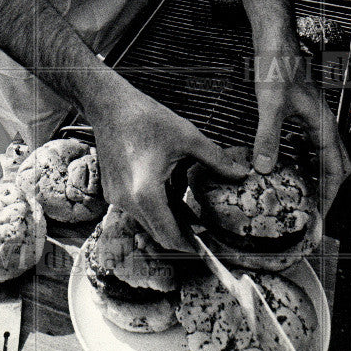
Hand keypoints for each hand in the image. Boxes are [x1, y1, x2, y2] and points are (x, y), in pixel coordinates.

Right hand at [85, 83, 250, 252]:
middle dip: (182, 231)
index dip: (191, 244)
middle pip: (159, 232)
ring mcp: (116, 197)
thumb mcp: (187, 137)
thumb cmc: (146, 118)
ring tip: (184, 196)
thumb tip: (242, 174)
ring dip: (167, 216)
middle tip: (203, 224)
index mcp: (147, 192)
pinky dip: (153, 204)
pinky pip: (136, 208)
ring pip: (147, 220)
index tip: (208, 243)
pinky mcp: (112, 190)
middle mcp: (128, 201)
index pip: (170, 236)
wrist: (109, 105)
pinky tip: (166, 183)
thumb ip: (216, 160)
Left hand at [253, 44, 350, 212]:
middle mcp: (322, 122)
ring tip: (298, 190)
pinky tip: (283, 157)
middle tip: (312, 209)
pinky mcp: (300, 108)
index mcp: (322, 125)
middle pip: (336, 164)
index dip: (329, 196)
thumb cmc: (278, 64)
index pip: (335, 170)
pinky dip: (301, 154)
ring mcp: (313, 115)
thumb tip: (263, 168)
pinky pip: (307, 139)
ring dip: (314, 172)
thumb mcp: (270, 103)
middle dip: (327, 189)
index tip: (320, 217)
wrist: (276, 38)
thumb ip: (268, 136)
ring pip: (322, 152)